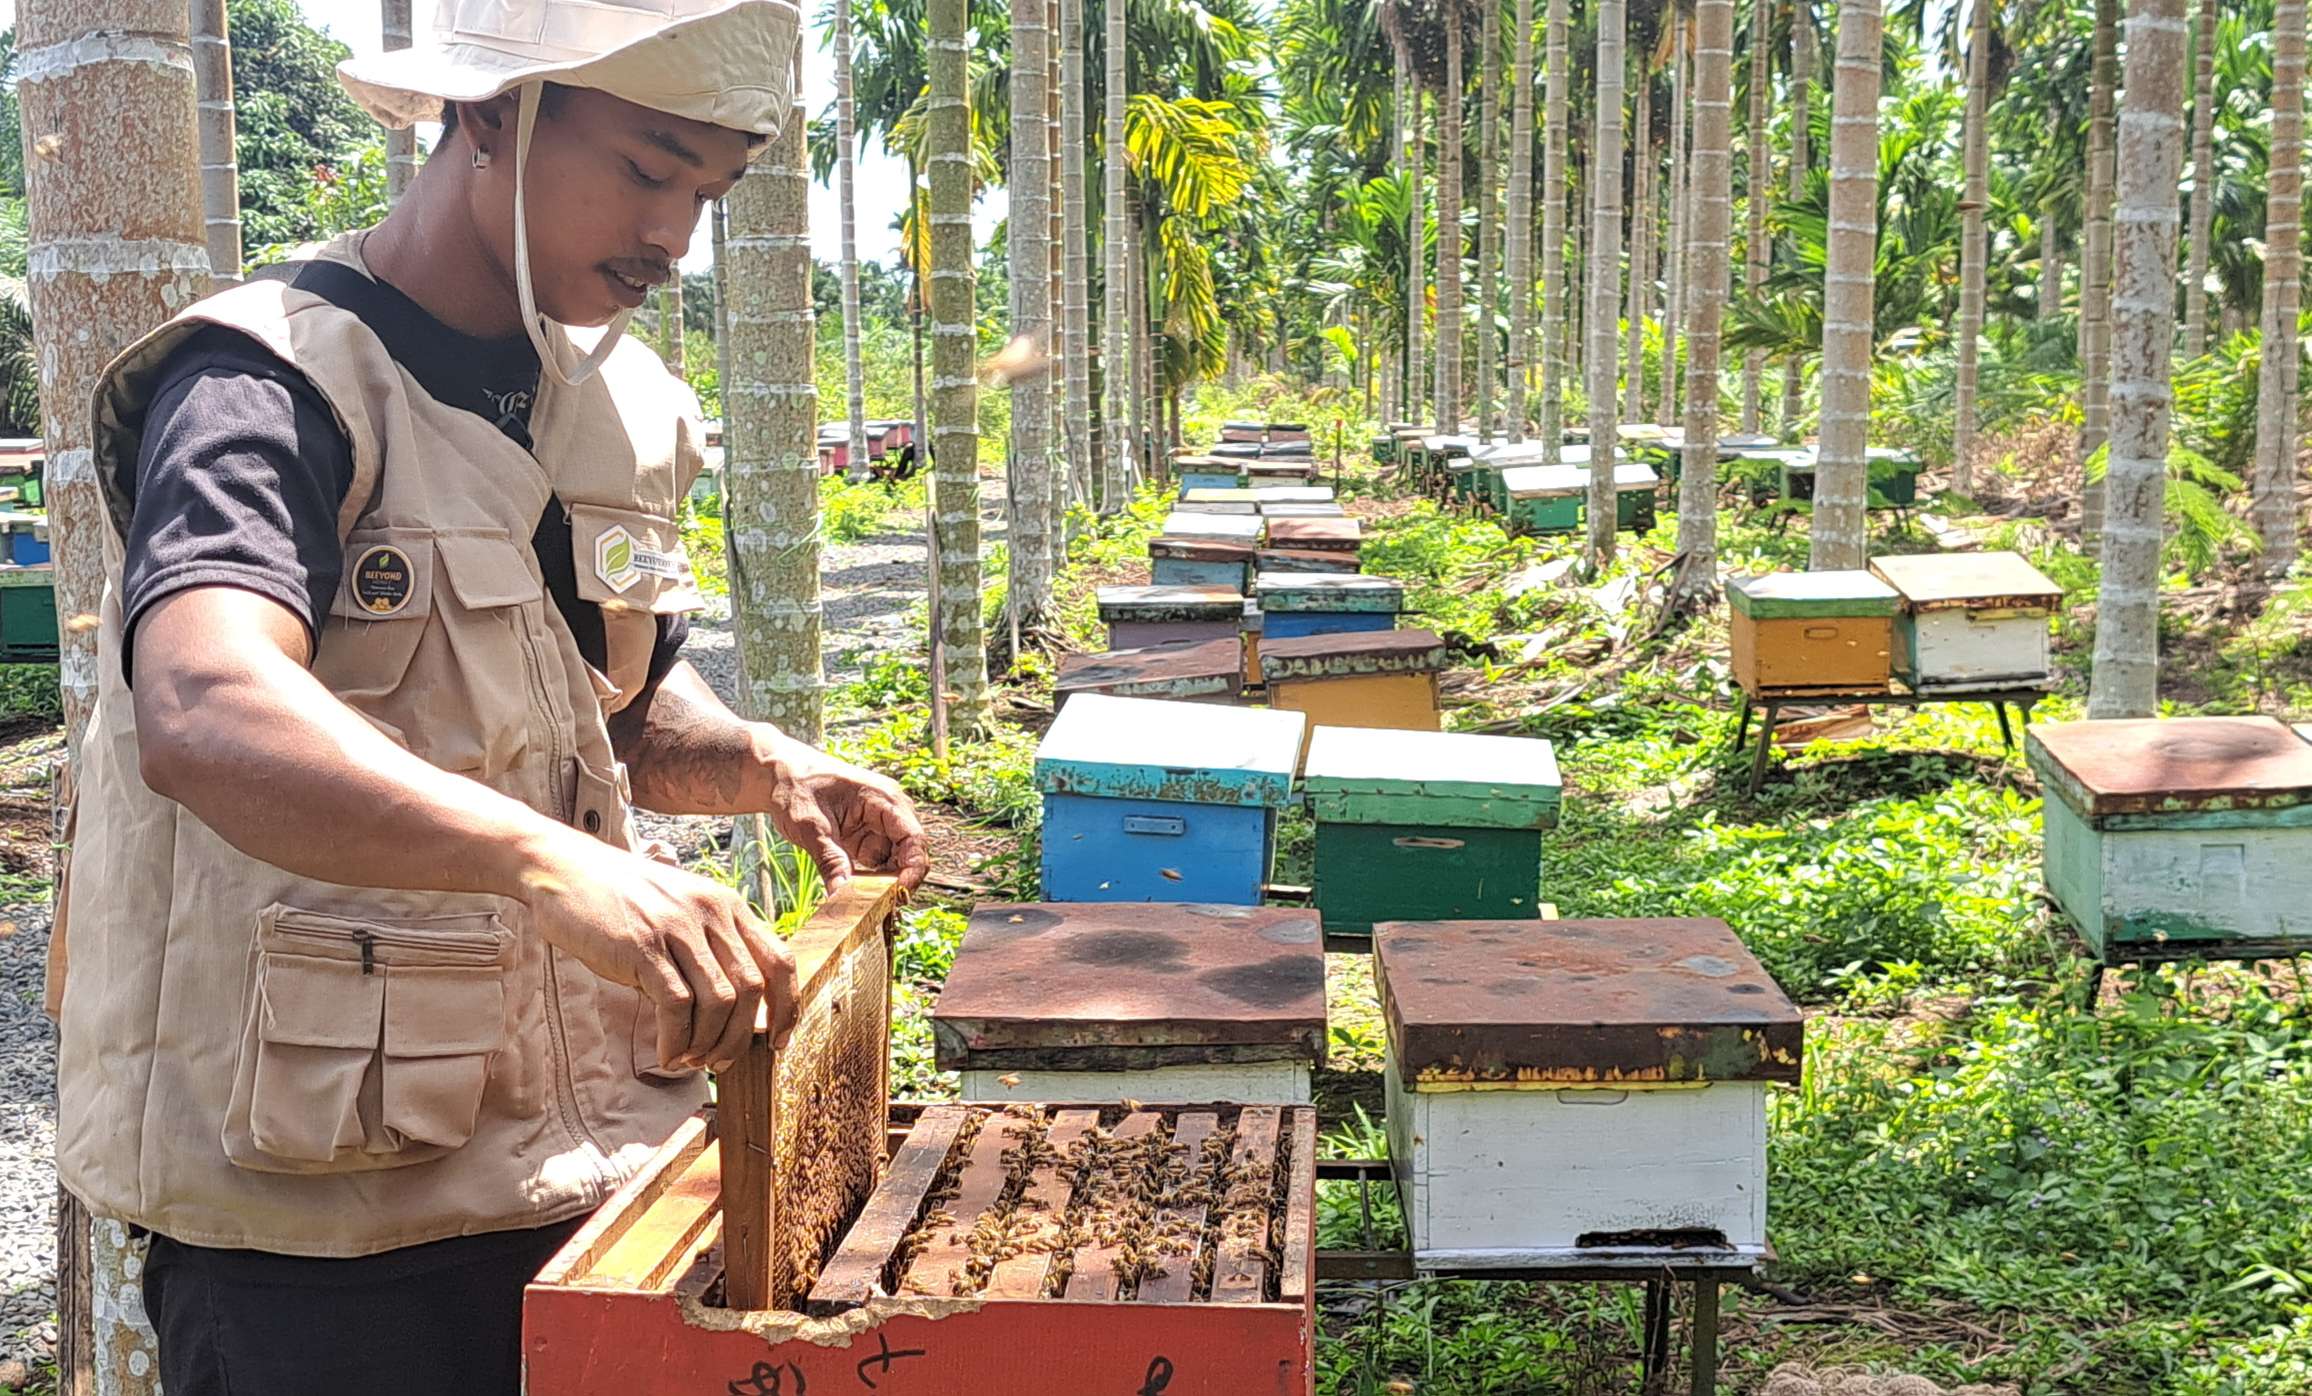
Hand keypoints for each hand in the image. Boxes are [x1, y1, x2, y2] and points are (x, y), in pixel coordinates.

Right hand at [518, 829, 798, 1068]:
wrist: (566, 871)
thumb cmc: (624, 899)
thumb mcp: (681, 910)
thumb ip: (710, 948)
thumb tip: (737, 1013)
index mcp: (728, 905)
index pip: (779, 959)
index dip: (787, 1006)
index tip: (779, 1041)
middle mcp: (710, 913)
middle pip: (751, 988)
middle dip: (740, 1037)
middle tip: (721, 1062)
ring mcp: (677, 928)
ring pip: (717, 1002)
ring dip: (707, 1043)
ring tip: (689, 1059)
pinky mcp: (642, 946)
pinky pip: (676, 1006)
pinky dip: (676, 1040)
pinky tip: (667, 1054)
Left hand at [758, 736, 931, 894]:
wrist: (779, 775)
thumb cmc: (796, 788)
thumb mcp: (810, 826)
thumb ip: (829, 860)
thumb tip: (841, 896)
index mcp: (885, 799)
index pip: (915, 838)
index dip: (913, 869)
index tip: (898, 895)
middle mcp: (889, 813)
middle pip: (911, 855)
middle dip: (899, 883)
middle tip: (879, 909)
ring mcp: (878, 827)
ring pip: (895, 864)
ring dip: (883, 886)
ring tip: (863, 906)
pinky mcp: (865, 840)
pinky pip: (877, 867)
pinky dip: (869, 884)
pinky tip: (853, 896)